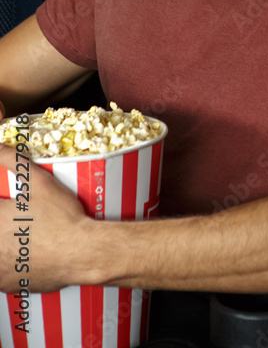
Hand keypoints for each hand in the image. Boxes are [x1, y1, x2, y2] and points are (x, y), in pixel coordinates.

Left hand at [0, 144, 90, 291]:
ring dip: (4, 245)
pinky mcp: (7, 285)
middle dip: (4, 225)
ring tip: (19, 237)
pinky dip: (7, 265)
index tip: (7, 208)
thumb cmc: (62, 218)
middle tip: (19, 222)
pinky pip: (1, 275)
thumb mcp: (40, 182)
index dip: (2, 208)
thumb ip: (13, 161)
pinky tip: (22, 256)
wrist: (82, 251)